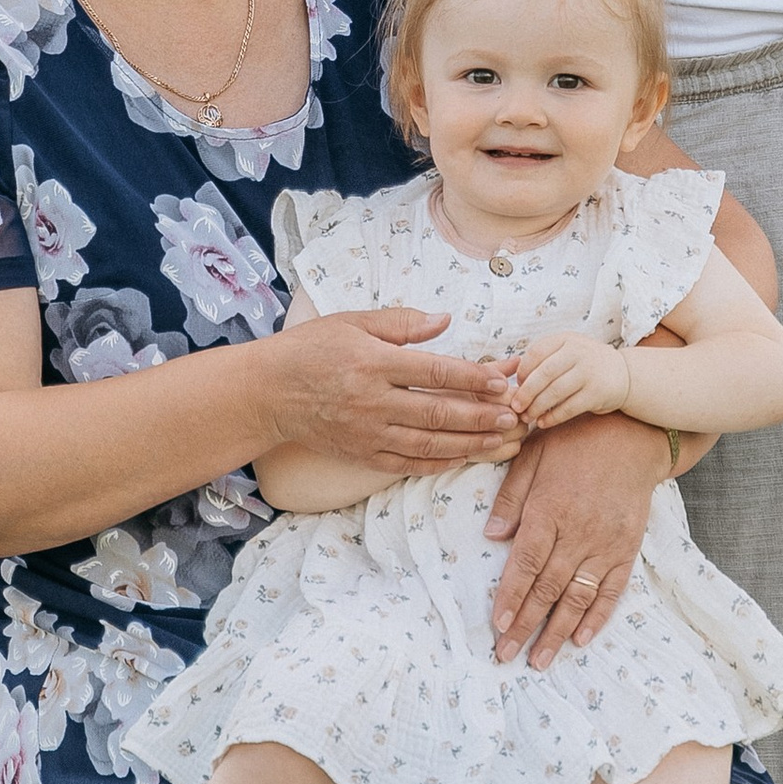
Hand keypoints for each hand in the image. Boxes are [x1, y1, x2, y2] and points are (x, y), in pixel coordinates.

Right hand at [266, 308, 523, 470]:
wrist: (267, 393)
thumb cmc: (310, 349)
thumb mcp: (352, 322)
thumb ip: (401, 323)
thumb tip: (446, 320)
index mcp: (372, 362)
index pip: (433, 372)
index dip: (473, 377)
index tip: (503, 380)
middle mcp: (372, 401)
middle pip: (438, 412)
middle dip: (481, 415)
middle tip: (515, 414)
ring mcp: (367, 432)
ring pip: (428, 444)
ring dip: (470, 443)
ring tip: (501, 439)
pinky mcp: (361, 454)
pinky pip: (407, 464)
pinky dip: (439, 463)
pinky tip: (464, 457)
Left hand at [484, 412, 666, 668]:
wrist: (634, 434)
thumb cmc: (574, 441)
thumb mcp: (532, 455)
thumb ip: (511, 497)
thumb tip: (491, 536)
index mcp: (549, 509)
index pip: (526, 563)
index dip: (511, 597)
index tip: (497, 625)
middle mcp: (578, 533)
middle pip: (548, 589)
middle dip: (525, 626)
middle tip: (506, 655)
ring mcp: (605, 544)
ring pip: (578, 597)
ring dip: (557, 632)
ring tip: (540, 660)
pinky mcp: (627, 549)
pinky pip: (612, 590)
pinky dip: (597, 617)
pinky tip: (581, 640)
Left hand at [507, 330, 628, 431]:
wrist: (624, 374)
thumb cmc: (586, 365)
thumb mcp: (569, 350)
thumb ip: (546, 358)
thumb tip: (516, 380)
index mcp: (567, 340)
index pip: (536, 353)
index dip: (522, 371)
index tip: (516, 385)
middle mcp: (578, 352)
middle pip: (544, 374)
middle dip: (526, 393)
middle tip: (515, 406)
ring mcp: (589, 372)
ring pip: (555, 392)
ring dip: (537, 407)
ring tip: (527, 417)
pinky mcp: (597, 393)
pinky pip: (569, 408)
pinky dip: (553, 417)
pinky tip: (544, 422)